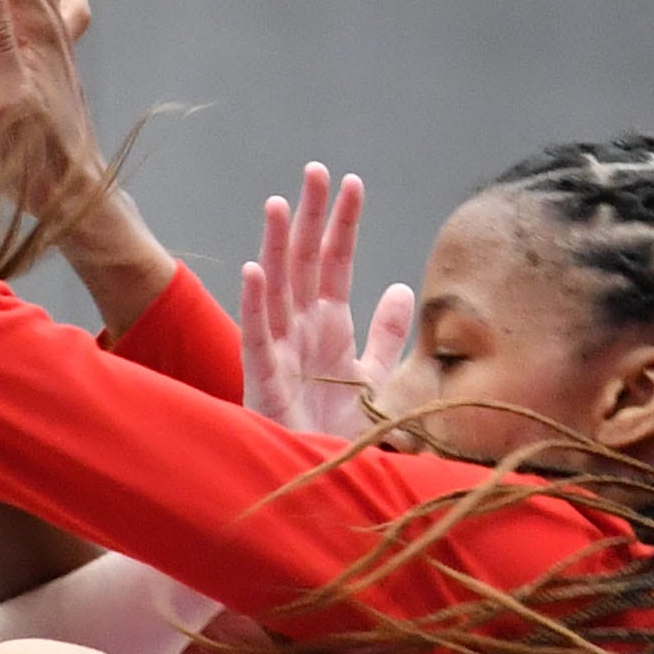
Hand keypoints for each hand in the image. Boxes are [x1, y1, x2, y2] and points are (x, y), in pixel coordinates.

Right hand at [238, 165, 414, 438]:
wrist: (323, 482)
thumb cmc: (340, 434)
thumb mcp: (375, 377)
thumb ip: (386, 333)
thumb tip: (400, 287)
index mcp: (328, 326)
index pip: (335, 263)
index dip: (343, 224)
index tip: (353, 182)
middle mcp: (302, 331)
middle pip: (304, 263)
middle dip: (310, 217)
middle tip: (316, 171)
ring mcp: (279, 353)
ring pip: (275, 289)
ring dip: (276, 247)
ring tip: (280, 205)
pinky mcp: (262, 381)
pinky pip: (256, 337)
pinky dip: (253, 304)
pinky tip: (253, 270)